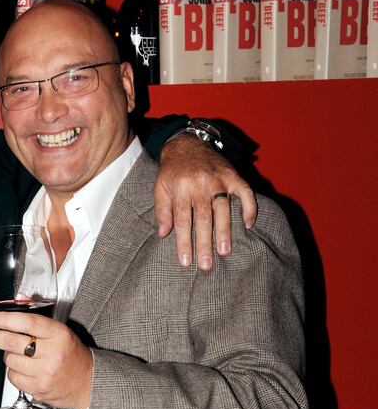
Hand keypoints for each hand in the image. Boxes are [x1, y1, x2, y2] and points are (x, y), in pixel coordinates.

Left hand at [0, 311, 92, 408]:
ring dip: (8, 355)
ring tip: (18, 354)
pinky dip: (13, 372)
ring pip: (10, 360)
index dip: (6, 319)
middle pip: (13, 341)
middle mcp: (52, 353)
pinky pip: (13, 377)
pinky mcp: (38, 389)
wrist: (88, 383)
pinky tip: (23, 368)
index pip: (28, 322)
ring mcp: (44, 373)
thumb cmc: (72, 354)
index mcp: (59, 334)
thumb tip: (18, 300)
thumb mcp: (60, 331)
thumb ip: (37, 317)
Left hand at [155, 134, 255, 270]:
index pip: (182, 220)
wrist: (186, 143)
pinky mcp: (233, 174)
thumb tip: (163, 234)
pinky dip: (249, 208)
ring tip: (224, 251)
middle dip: (204, 243)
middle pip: (202, 218)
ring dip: (224, 231)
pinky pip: (245, 192)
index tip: (186, 261)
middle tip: (206, 265)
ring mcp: (219, 179)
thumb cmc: (172, 171)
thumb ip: (162, 210)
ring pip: (223, 209)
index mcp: (181, 188)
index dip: (183, 241)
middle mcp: (200, 184)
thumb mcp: (160, 187)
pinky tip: (248, 225)